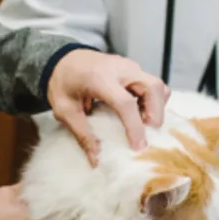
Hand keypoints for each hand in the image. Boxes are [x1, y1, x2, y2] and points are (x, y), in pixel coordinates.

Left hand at [46, 50, 168, 162]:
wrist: (61, 58)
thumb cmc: (62, 83)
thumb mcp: (65, 110)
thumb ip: (82, 134)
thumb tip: (96, 160)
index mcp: (100, 79)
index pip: (126, 102)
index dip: (135, 126)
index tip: (138, 146)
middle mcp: (120, 69)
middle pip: (153, 87)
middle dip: (156, 113)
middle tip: (148, 133)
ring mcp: (129, 66)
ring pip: (157, 84)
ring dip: (157, 106)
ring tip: (144, 124)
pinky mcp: (133, 68)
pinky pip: (151, 83)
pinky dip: (153, 100)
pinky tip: (141, 113)